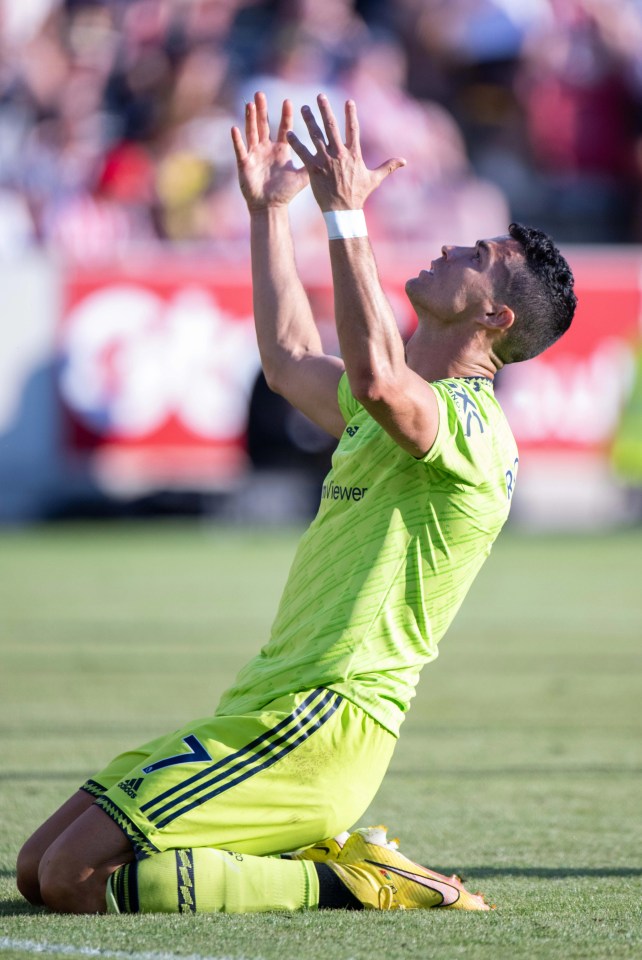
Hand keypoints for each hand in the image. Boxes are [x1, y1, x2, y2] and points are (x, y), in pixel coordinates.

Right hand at [231, 92, 308, 211]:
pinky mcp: (244, 164)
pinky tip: (234, 128)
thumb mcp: (301, 177)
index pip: (283, 128)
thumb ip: (312, 164)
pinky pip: (240, 150)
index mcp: (281, 150)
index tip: (288, 101)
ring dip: (250, 118)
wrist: (270, 207)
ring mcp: (255, 155)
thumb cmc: (285, 193)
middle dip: (262, 109)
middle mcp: (267, 148)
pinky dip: (237, 140)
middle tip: (260, 93)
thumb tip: (329, 155)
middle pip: (264, 125)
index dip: (285, 115)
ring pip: (252, 132)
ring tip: (249, 104)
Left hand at [287, 94, 405, 211]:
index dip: (351, 114)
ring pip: (316, 136)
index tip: (348, 101)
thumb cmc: (358, 195)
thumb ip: (388, 166)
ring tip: (304, 108)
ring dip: (309, 120)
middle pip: (331, 127)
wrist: (343, 211)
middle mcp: (339, 154)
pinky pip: (303, 153)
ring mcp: (325, 161)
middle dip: (325, 110)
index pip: (353, 129)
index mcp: (353, 154)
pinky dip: (296, 143)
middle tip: (319, 96)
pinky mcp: (314, 169)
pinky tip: (289, 133)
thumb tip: (405, 161)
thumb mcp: (375, 179)